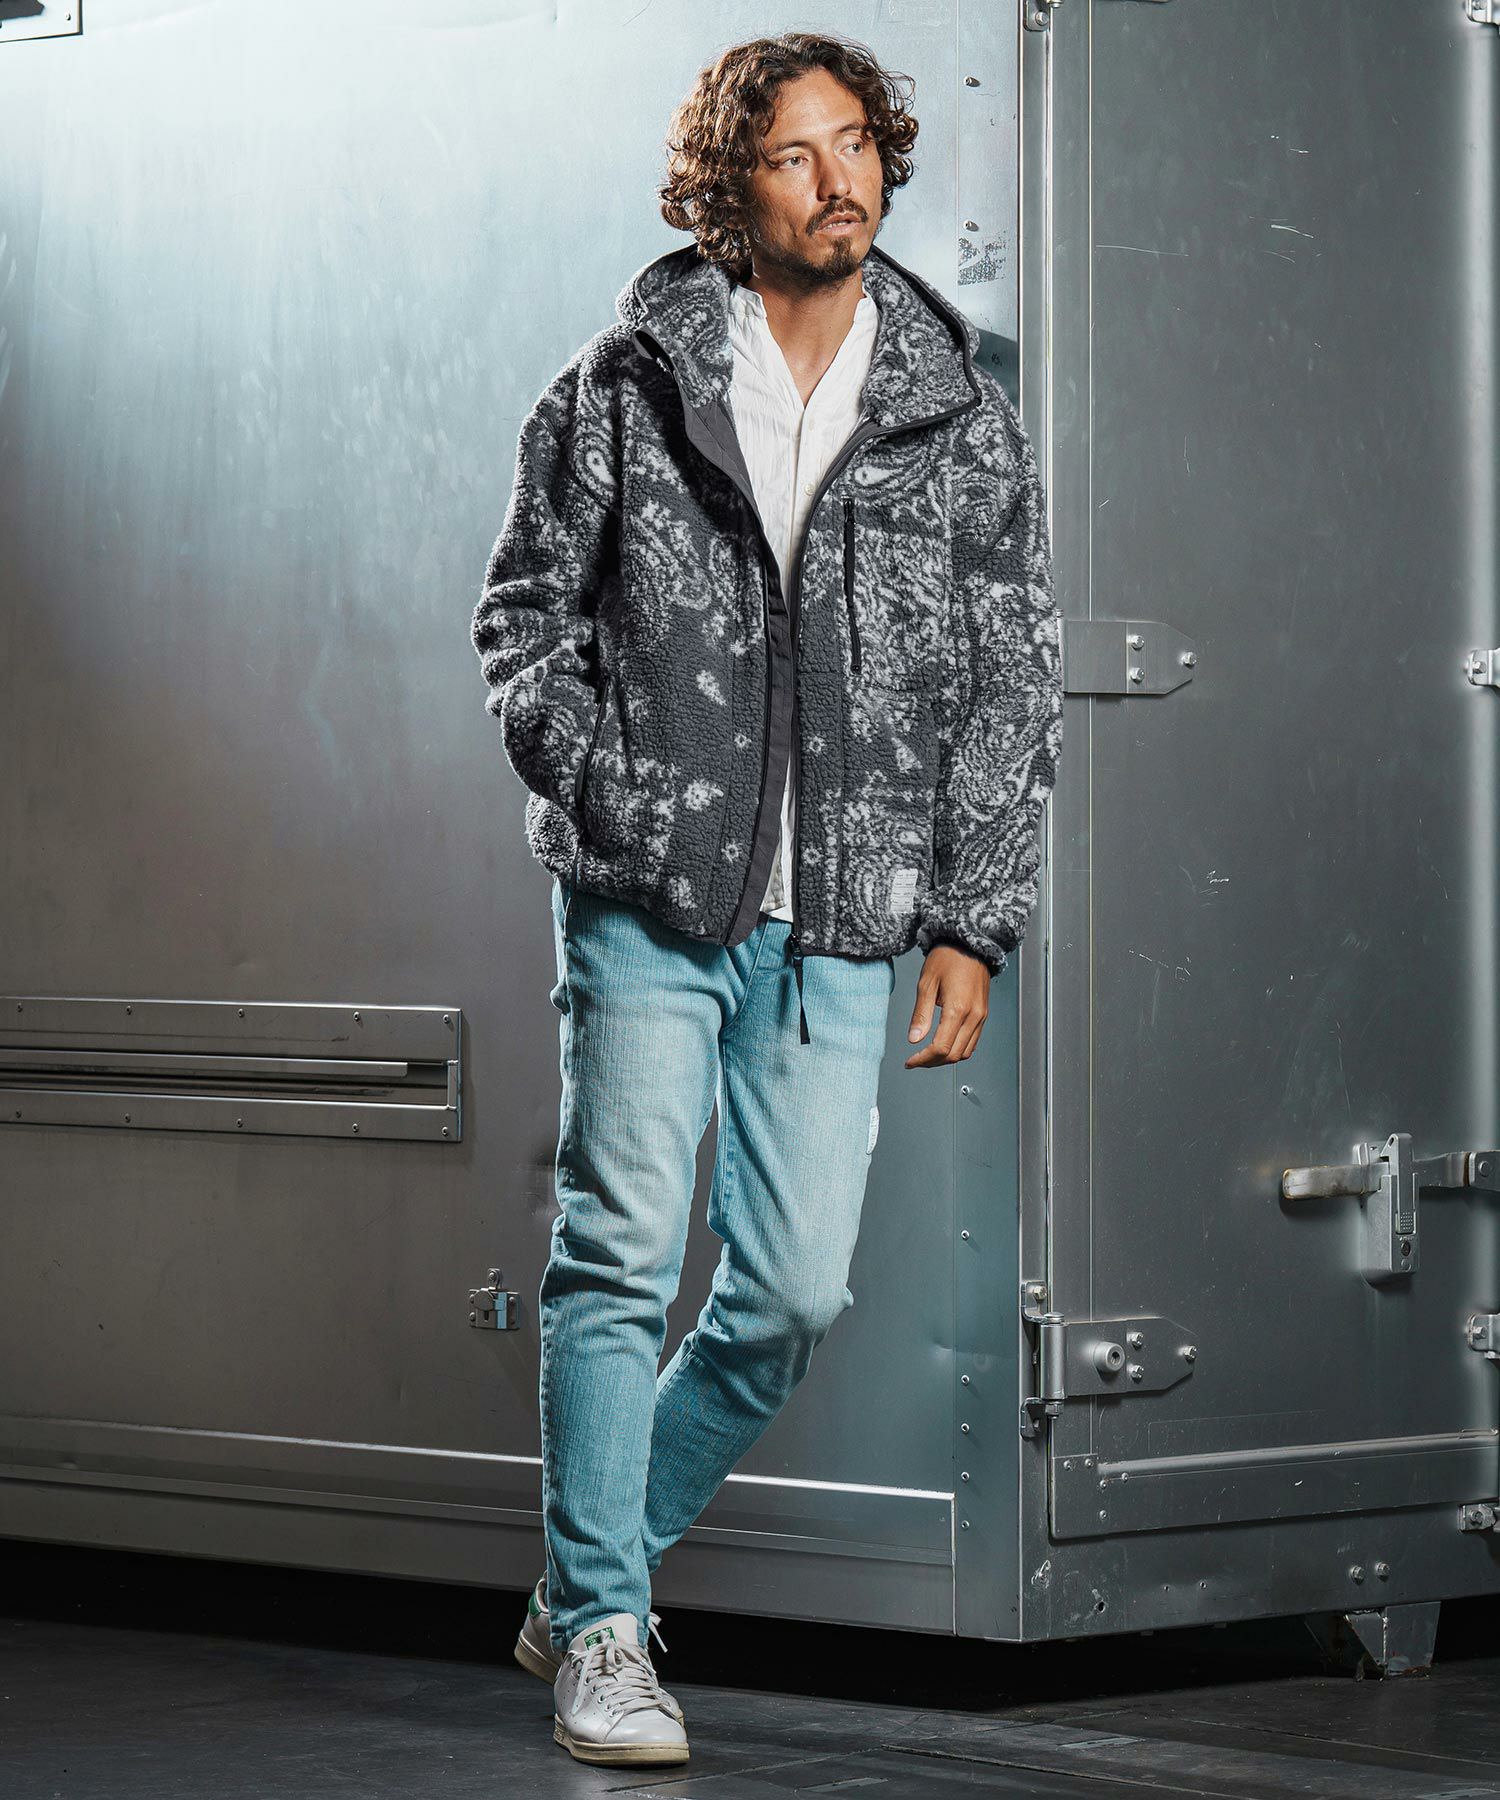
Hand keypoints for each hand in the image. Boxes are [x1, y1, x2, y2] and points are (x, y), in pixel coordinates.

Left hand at [904, 944, 989, 1067]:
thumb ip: (920, 1015)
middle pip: (954, 1055)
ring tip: (928, 1055)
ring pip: (965, 1052)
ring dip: (946, 1059)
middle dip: (933, 1062)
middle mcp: (973, 1016)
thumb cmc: (948, 958)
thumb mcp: (926, 984)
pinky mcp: (983, 1014)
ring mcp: (981, 1016)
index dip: (923, 1059)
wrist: (969, 944)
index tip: (911, 1061)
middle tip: (916, 1060)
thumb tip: (914, 1038)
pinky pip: (973, 1042)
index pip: (941, 1047)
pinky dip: (958, 1049)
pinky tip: (945, 1045)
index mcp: (958, 1009)